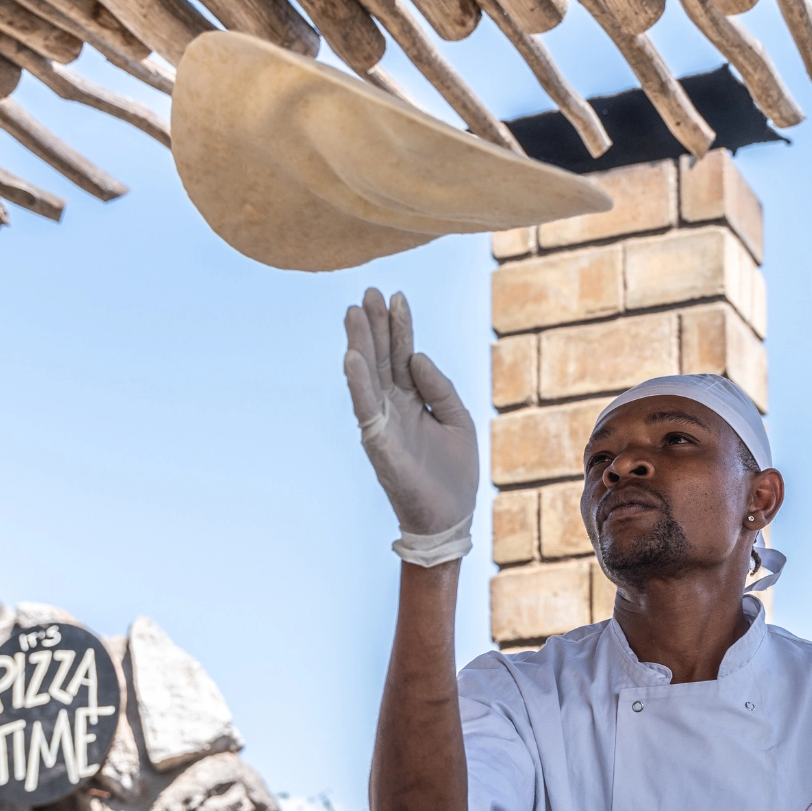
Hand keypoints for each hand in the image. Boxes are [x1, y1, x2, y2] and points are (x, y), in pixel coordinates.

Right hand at [343, 288, 478, 564]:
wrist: (452, 518)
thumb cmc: (454, 474)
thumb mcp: (459, 421)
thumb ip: (441, 388)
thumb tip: (418, 356)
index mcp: (413, 401)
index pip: (402, 355)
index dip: (400, 326)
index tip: (397, 295)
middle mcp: (394, 408)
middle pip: (381, 359)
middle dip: (374, 325)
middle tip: (368, 292)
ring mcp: (384, 425)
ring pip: (368, 377)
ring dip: (359, 345)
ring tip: (353, 313)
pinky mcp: (380, 444)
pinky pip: (366, 409)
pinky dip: (358, 383)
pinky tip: (352, 357)